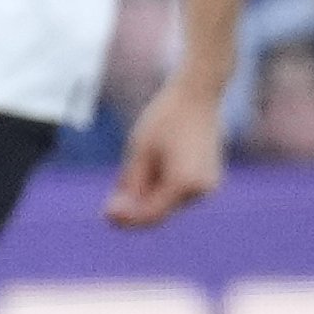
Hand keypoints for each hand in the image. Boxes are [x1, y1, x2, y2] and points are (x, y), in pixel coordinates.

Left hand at [107, 64, 231, 228]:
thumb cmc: (166, 118)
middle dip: (135, 206)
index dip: (126, 218)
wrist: (198, 94)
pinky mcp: (209, 180)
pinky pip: (179, 193)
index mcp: (184, 184)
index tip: (105, 214)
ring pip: (169, 203)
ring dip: (149, 195)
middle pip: (160, 211)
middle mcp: (200, 191)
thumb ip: (131, 185)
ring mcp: (208, 187)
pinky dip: (162, 187)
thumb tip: (118, 214)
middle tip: (112, 197)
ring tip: (139, 165)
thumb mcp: (140, 152)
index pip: (150, 215)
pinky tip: (154, 162)